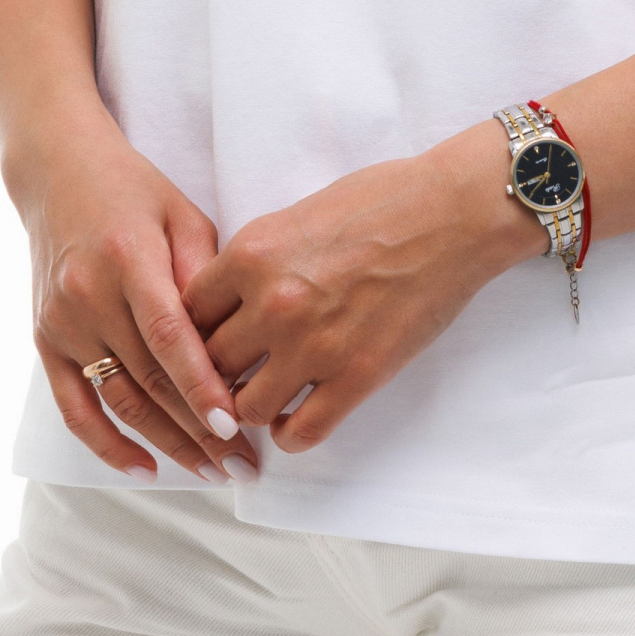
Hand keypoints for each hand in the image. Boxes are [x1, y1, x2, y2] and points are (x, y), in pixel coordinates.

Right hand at [15, 126, 262, 482]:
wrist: (57, 173)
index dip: (200, 387)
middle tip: (244, 465)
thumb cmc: (135, 191)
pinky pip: (74, 406)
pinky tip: (144, 470)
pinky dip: (107, 444)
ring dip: (166, 444)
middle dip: (199, 430)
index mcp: (127, 257)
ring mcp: (62, 322)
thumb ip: (206, 275)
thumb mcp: (182, 215)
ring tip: (211, 471)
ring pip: (118, 401)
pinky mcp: (45, 340)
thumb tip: (231, 342)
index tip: (234, 428)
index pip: (167, 336)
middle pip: (148, 380)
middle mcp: (88, 295)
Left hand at [180, 124, 543, 452]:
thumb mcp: (295, 216)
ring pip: (244, 408)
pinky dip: (288, 434)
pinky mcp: (357, 376)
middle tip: (224, 381)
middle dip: (211, 377)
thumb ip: (254, 260)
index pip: (184, 314)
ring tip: (260, 400)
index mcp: (251, 254)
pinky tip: (294, 418)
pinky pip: (300, 432)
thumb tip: (224, 303)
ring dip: (247, 409)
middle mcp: (273, 304)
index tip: (199, 342)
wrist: (450, 213)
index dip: (187, 333)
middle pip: (207, 366)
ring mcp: (314, 345)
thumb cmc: (379, 201)